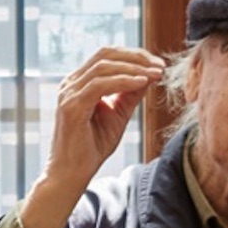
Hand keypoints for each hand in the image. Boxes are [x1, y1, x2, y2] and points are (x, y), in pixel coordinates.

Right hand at [45, 46, 165, 192]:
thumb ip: (129, 95)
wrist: (72, 173)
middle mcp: (71, 83)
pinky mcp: (71, 106)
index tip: (157, 65)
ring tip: (155, 74)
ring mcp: (69, 93)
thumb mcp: (118, 115)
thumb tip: (149, 75)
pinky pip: (99, 85)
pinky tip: (142, 83)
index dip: (134, 56)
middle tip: (159, 66)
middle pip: (105, 54)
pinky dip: (123, 81)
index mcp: (79, 83)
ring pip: (103, 67)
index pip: (106, 56)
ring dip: (134, 68)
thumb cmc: (91, 147)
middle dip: (136, 56)